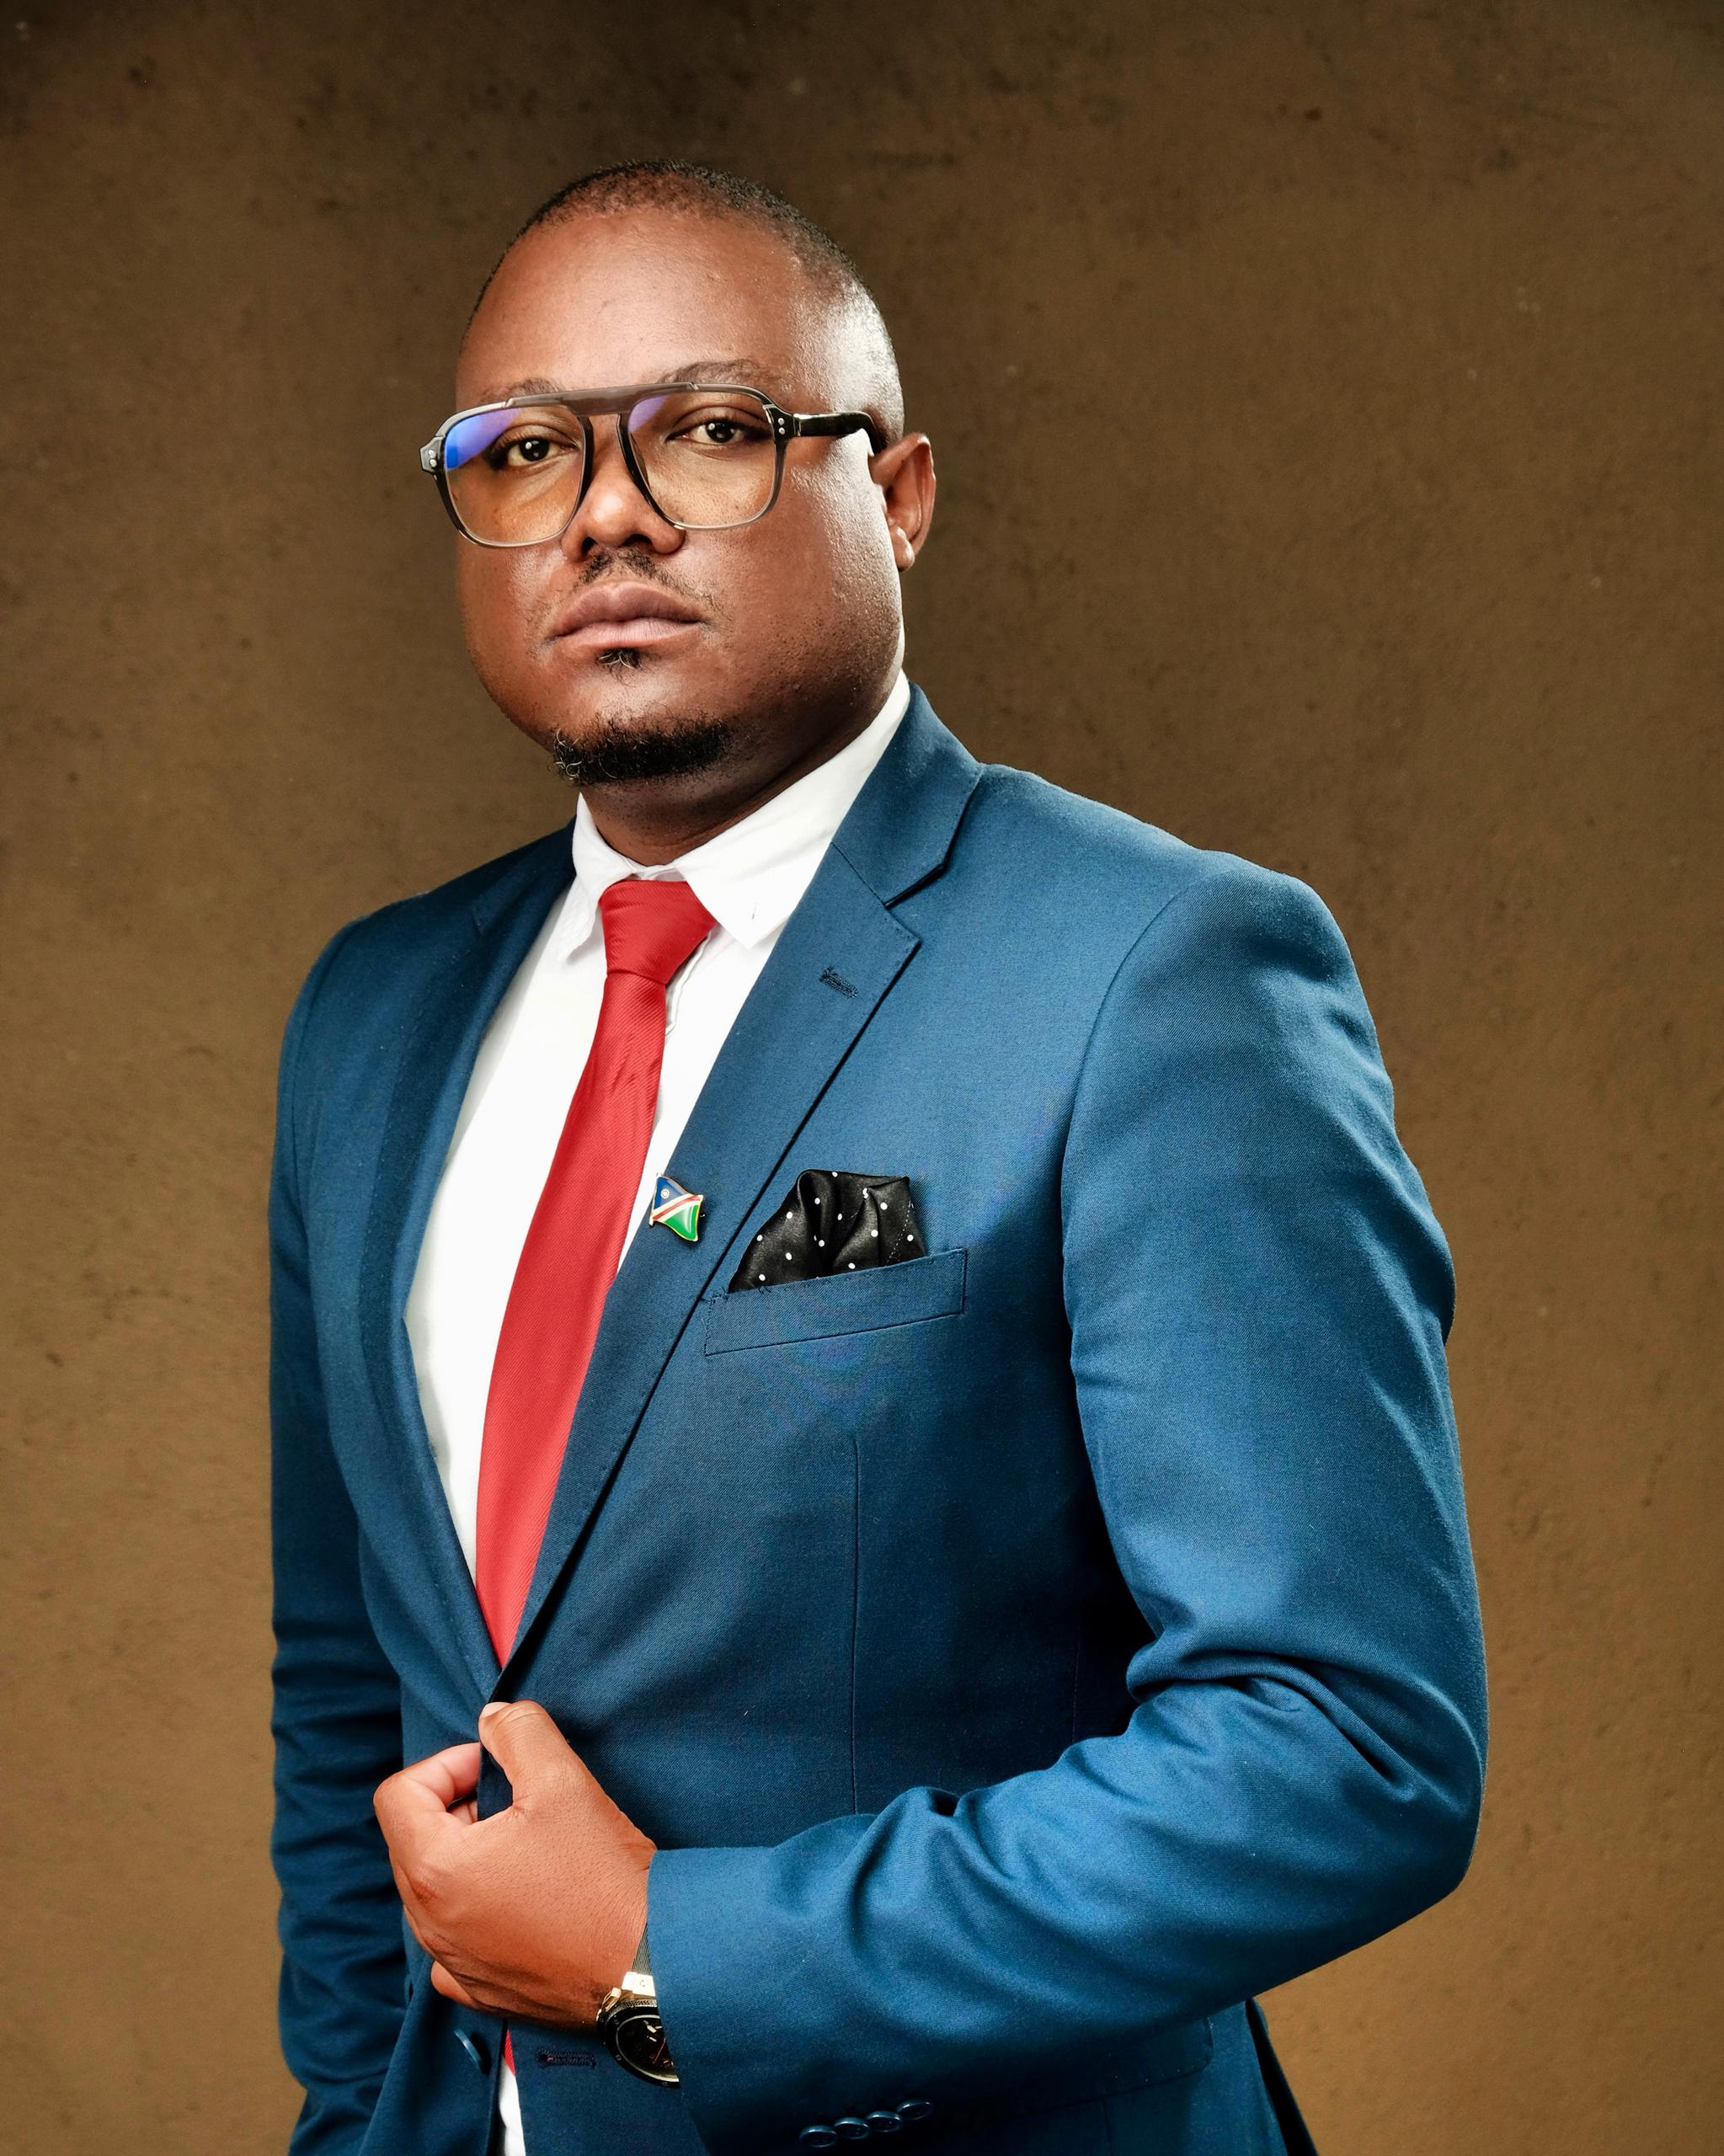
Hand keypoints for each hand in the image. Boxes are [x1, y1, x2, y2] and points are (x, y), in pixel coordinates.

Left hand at [373, 1700, 654, 2025]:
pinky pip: (454, 1941)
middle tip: (519, 1803)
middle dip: (459, 1807)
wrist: (652, 1964)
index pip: (399, 1794)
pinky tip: (521, 1903)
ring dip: (468, 1857)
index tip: (495, 1768)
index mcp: (435, 1869)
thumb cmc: (603, 1875)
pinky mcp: (481, 1992)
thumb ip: (518, 1731)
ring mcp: (453, 1964)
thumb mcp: (562, 1778)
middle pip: (413, 1840)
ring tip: (528, 1850)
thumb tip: (492, 1718)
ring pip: (434, 1890)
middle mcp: (430, 1924)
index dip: (447, 1765)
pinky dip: (476, 1912)